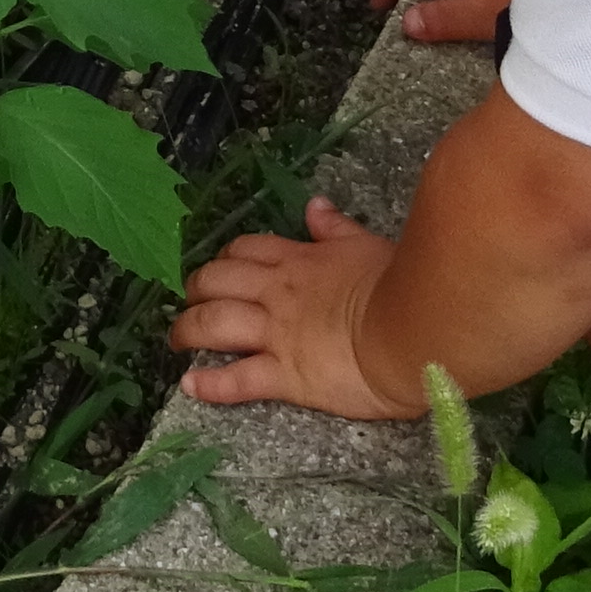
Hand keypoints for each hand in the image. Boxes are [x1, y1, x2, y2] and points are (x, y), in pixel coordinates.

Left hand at [169, 200, 413, 416]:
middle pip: (217, 283)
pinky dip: (209, 384)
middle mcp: (277, 294)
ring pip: (214, 325)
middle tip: (188, 301)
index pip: (246, 251)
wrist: (414, 329)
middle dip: (195, 290)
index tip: (218, 269)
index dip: (225, 259)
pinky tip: (189, 386)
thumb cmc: (400, 285)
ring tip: (177, 339)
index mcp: (298, 261)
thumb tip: (315, 205)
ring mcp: (277, 335)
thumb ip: (336, 228)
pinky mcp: (285, 376)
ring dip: (188, 330)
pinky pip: (236, 380)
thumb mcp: (366, 245)